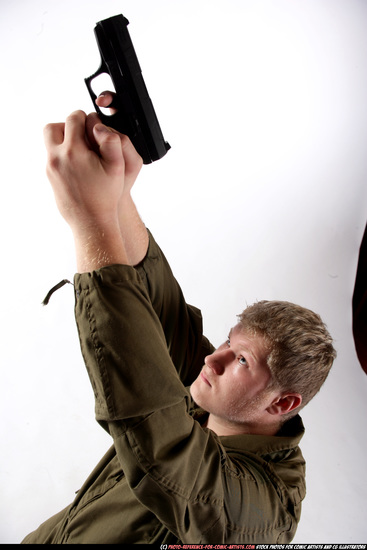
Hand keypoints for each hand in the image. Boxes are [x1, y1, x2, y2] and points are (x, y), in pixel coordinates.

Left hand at [43, 110, 141, 270]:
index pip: (74, 119)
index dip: (86, 118)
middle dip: (69, 126)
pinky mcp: (50, 177)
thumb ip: (111, 141)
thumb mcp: (118, 166)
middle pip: (54, 127)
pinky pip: (52, 157)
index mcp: (73, 151)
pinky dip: (63, 155)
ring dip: (64, 140)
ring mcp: (51, 168)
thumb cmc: (106, 196)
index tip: (93, 127)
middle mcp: (57, 157)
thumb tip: (99, 125)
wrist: (91, 221)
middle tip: (83, 135)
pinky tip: (78, 166)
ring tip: (81, 151)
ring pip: (50, 142)